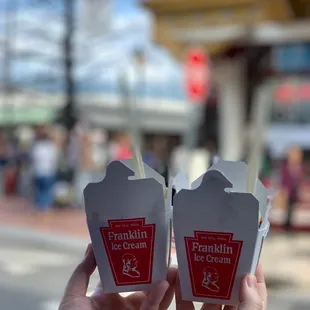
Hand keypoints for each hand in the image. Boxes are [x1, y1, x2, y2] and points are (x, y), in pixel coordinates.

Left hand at [59, 244, 176, 309]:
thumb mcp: (74, 296)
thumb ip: (83, 272)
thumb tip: (92, 245)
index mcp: (108, 299)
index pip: (126, 278)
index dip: (136, 264)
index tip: (146, 248)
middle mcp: (123, 308)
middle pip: (144, 288)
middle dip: (157, 274)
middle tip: (166, 258)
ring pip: (154, 300)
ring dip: (165, 284)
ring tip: (173, 268)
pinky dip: (159, 298)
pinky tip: (164, 283)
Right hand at [175, 263, 266, 309]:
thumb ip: (249, 304)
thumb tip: (249, 278)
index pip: (255, 295)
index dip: (254, 276)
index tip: (250, 255)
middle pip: (228, 291)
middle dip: (222, 271)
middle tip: (216, 249)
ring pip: (205, 296)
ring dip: (199, 278)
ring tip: (196, 258)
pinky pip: (185, 304)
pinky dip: (180, 291)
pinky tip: (177, 276)